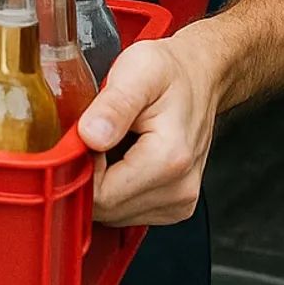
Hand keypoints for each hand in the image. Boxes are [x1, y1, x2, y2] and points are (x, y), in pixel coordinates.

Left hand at [76, 25, 223, 226]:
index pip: (102, 195)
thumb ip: (114, 105)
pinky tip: (125, 156)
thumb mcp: (138, 70)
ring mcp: (179, 201)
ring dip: (104, 181)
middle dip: (91, 174)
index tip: (87, 133)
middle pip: (107, 209)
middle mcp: (179, 189)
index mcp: (169, 158)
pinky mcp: (175, 206)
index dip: (82, 166)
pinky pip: (128, 211)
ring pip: (115, 214)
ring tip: (116, 142)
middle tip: (99, 133)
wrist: (200, 75)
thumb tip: (90, 136)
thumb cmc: (171, 71)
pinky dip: (118, 187)